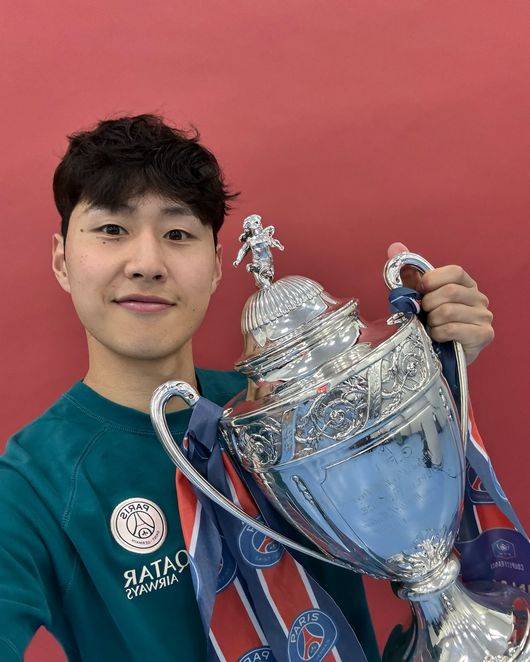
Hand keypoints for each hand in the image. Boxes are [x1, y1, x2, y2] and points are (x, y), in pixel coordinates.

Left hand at [387, 242, 493, 365]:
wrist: (436, 354)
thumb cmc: (427, 322)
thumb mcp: (415, 296)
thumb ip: (406, 272)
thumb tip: (395, 247)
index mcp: (466, 284)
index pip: (455, 271)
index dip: (432, 281)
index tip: (420, 292)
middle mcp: (479, 298)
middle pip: (450, 291)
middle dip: (428, 305)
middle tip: (424, 315)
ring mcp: (484, 317)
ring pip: (449, 311)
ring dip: (431, 322)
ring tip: (431, 327)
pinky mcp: (484, 335)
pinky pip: (453, 329)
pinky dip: (438, 333)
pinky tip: (437, 337)